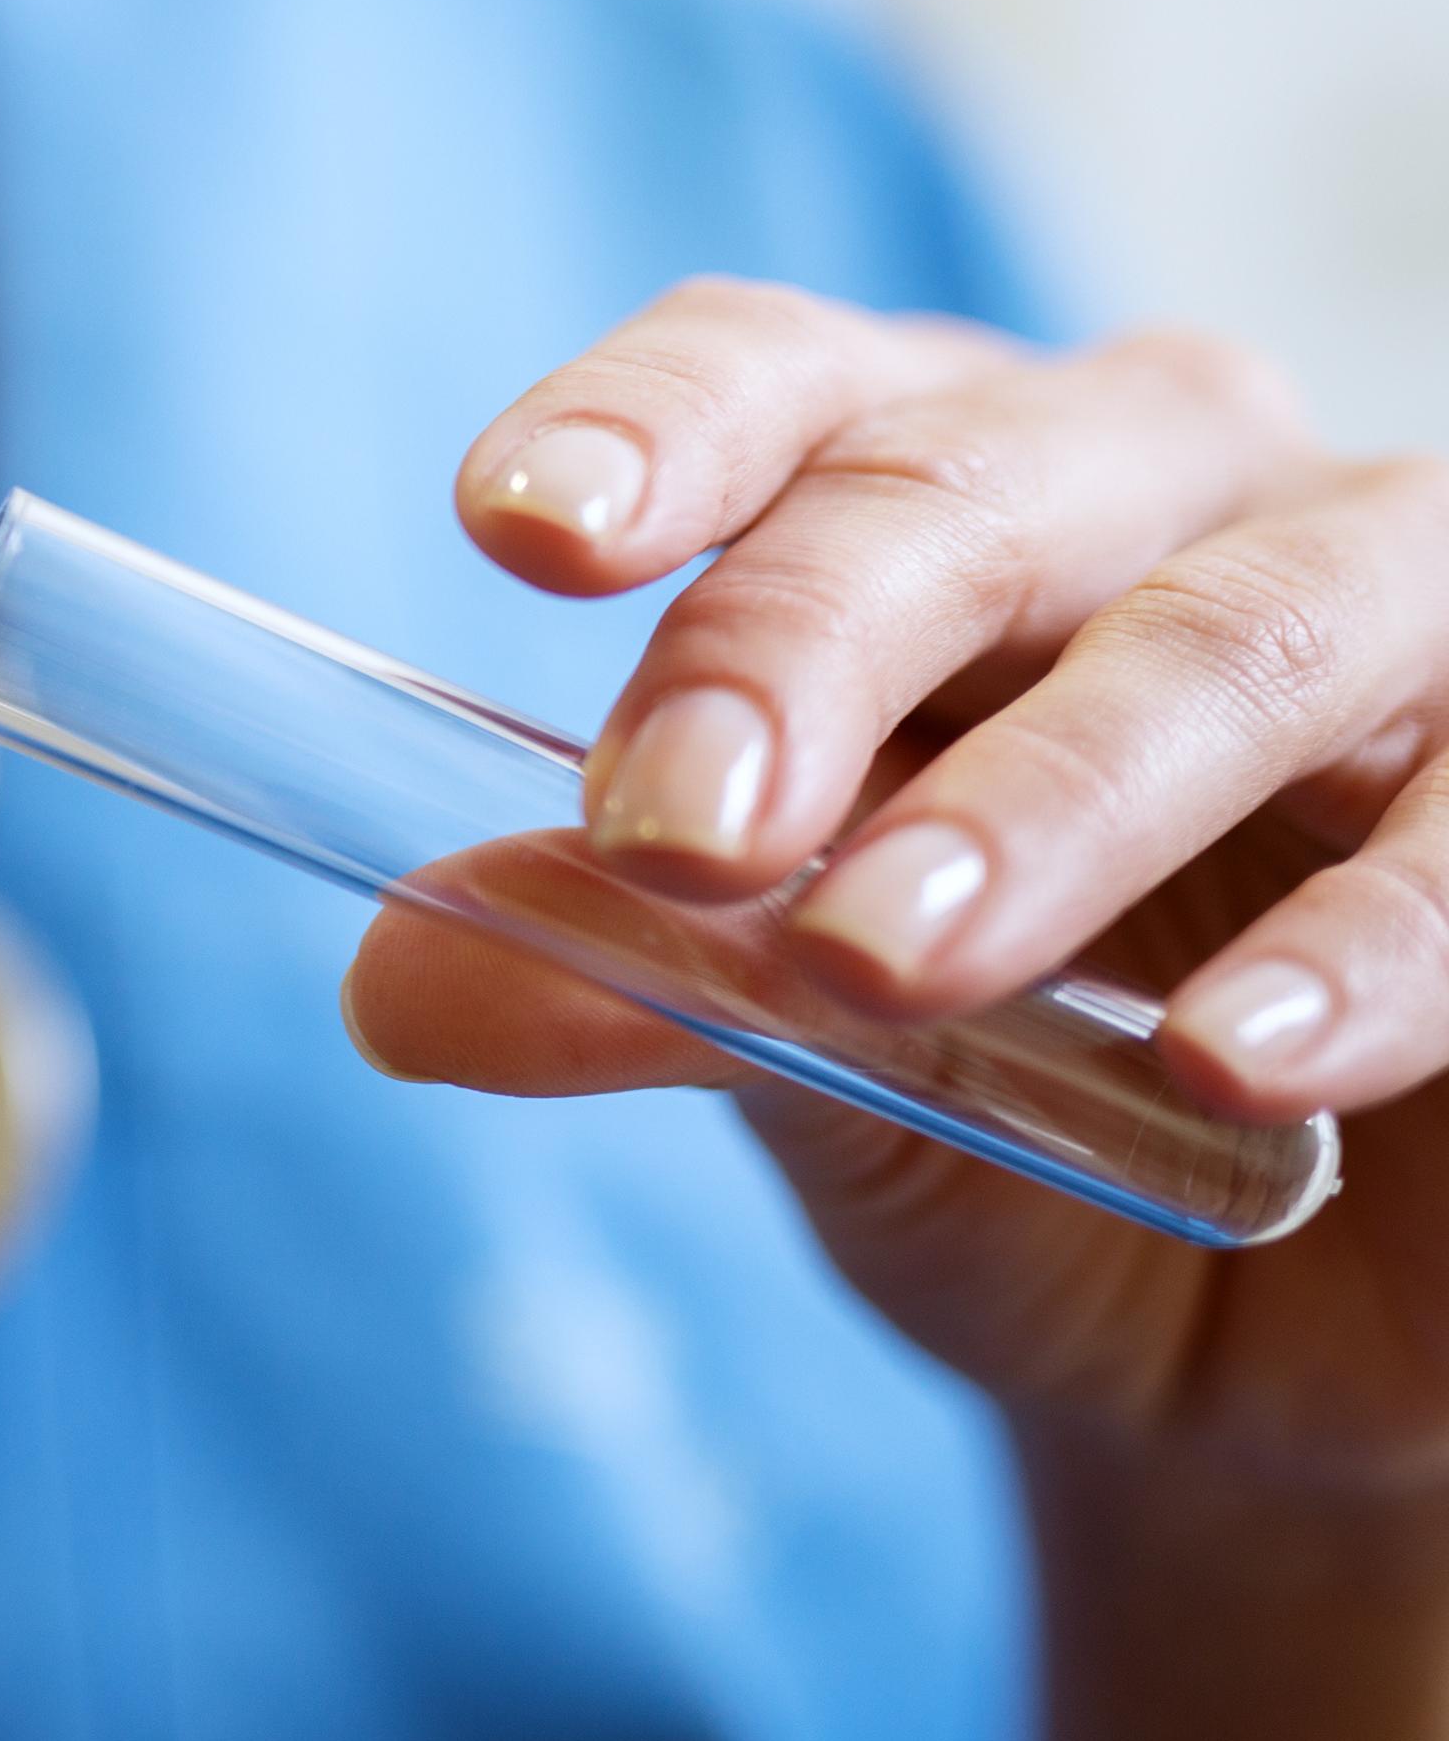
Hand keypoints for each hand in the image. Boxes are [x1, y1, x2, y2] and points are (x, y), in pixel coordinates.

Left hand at [344, 277, 1448, 1493]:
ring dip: (1055, 797)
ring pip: (1236, 632)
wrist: (1293, 1359)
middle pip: (964, 486)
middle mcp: (1165, 496)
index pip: (778, 381)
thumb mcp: (810, 1072)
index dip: (650, 426)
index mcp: (930, 504)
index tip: (519, 525)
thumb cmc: (1030, 1137)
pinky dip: (1373, 945)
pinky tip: (1241, 1063)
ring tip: (888, 961)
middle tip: (674, 832)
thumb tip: (392, 988)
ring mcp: (1403, 612)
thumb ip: (637, 990)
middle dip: (803, 647)